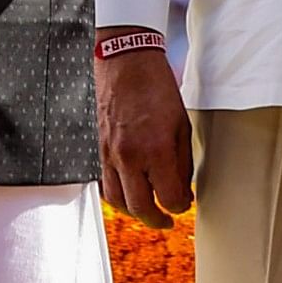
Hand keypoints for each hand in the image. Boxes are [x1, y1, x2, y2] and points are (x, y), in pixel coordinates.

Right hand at [96, 36, 192, 228]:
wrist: (125, 61)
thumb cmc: (157, 88)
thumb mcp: (182, 125)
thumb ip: (182, 163)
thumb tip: (182, 189)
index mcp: (155, 150)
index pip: (168, 199)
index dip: (179, 207)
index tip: (184, 203)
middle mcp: (128, 156)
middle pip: (139, 208)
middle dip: (156, 219)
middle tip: (166, 221)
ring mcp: (109, 153)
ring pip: (116, 200)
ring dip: (132, 210)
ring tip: (146, 210)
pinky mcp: (98, 147)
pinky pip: (104, 181)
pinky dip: (116, 192)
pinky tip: (129, 189)